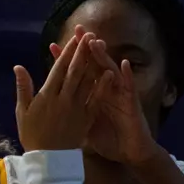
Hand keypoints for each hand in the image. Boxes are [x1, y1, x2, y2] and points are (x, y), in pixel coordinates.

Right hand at [16, 28, 110, 150]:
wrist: (48, 161)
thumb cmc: (32, 136)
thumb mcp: (22, 112)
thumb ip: (23, 88)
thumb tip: (18, 66)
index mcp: (46, 96)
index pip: (58, 69)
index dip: (67, 52)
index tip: (74, 38)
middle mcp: (63, 99)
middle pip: (75, 70)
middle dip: (83, 51)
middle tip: (90, 35)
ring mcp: (76, 108)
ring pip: (86, 81)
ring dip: (94, 62)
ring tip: (100, 46)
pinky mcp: (86, 119)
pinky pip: (96, 100)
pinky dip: (103, 87)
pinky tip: (110, 73)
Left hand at [57, 34, 156, 164]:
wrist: (130, 152)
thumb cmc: (109, 140)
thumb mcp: (85, 127)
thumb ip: (71, 115)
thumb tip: (52, 112)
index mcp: (92, 94)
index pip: (76, 73)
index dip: (65, 60)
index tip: (53, 46)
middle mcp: (105, 90)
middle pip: (93, 65)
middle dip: (85, 48)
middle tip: (77, 30)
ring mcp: (119, 95)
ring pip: (110, 71)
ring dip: (104, 56)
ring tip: (96, 41)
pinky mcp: (131, 103)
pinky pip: (129, 87)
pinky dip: (127, 75)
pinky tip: (123, 63)